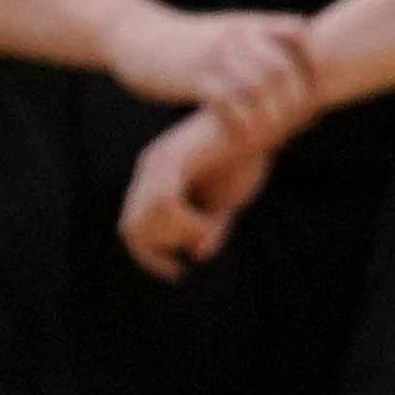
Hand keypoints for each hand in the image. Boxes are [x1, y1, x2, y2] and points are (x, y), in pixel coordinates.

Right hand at [104, 4, 321, 143]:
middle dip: (295, 100)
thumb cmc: (187, 42)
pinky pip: (228, 102)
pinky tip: (243, 137)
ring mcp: (213, 56)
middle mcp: (235, 35)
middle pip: (282, 69)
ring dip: (271, 117)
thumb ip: (261, 41)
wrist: (135, 35)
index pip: (298, 34)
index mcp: (248, 23)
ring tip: (275, 136)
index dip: (312, 64)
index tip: (313, 89)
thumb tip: (300, 65)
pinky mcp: (193, 77)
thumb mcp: (226, 30)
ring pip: (258, 87)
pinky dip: (242, 124)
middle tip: (298, 124)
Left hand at [122, 104, 277, 281]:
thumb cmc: (245, 159)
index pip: (132, 229)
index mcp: (156, 180)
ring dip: (179, 237)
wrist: (263, 121)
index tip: (177, 273)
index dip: (150, 258)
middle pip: (132, 229)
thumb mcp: (226, 203)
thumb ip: (209, 228)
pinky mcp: (174, 158)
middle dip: (161, 252)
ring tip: (211, 228)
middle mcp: (150, 170)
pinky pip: (167, 205)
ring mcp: (159, 163)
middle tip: (198, 249)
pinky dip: (190, 224)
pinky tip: (214, 221)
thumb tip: (196, 254)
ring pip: (147, 220)